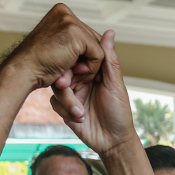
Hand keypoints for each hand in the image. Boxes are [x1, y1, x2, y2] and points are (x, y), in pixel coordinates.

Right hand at [5, 4, 104, 95]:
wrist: (25, 74)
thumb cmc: (41, 68)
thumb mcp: (67, 54)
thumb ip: (88, 44)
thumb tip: (112, 31)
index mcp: (62, 14)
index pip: (88, 38)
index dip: (84, 58)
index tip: (69, 70)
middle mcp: (66, 14)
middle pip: (94, 42)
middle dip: (85, 63)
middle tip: (67, 76)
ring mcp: (70, 22)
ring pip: (97, 49)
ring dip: (86, 69)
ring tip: (67, 76)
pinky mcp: (75, 33)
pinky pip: (98, 55)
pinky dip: (90, 70)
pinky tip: (70, 74)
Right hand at [49, 27, 139, 157]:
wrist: (113, 142)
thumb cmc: (119, 113)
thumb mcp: (115, 85)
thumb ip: (109, 59)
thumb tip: (110, 32)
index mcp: (95, 71)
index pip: (79, 56)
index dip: (76, 60)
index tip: (80, 69)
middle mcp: (82, 80)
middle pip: (64, 70)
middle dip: (65, 79)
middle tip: (68, 85)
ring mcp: (72, 94)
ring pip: (57, 86)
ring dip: (66, 99)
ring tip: (80, 111)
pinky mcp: (65, 108)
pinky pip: (55, 102)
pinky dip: (65, 110)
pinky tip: (79, 118)